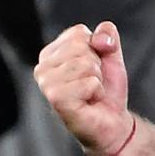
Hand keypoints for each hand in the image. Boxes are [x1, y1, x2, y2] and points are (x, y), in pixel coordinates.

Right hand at [35, 20, 135, 155]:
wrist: (111, 122)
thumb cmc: (106, 90)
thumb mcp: (110, 55)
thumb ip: (106, 35)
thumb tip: (100, 39)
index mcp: (50, 53)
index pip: (78, 32)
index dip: (96, 49)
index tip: (92, 69)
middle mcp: (42, 67)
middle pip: (82, 47)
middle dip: (97, 66)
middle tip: (92, 84)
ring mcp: (46, 84)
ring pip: (86, 64)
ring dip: (97, 80)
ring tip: (90, 93)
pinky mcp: (56, 98)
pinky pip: (89, 82)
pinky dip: (97, 92)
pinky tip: (89, 102)